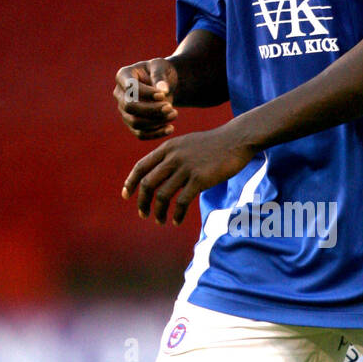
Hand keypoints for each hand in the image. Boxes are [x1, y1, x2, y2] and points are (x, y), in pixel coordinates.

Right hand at [113, 59, 179, 138]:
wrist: (163, 85)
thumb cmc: (160, 72)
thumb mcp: (161, 67)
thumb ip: (160, 75)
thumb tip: (163, 90)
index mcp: (123, 75)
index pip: (130, 87)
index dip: (147, 93)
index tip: (163, 94)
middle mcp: (119, 94)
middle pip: (130, 107)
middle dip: (151, 110)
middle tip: (170, 107)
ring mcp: (124, 110)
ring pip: (135, 123)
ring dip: (156, 122)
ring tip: (174, 114)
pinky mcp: (131, 124)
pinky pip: (140, 134)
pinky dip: (156, 133)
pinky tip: (170, 128)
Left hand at [122, 125, 254, 224]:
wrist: (236, 139)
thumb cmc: (214, 143)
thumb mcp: (186, 143)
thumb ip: (172, 155)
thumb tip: (161, 172)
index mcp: (168, 148)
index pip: (141, 166)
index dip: (131, 182)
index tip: (126, 195)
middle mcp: (173, 157)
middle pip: (148, 183)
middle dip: (142, 202)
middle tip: (142, 214)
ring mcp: (186, 168)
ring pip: (163, 195)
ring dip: (158, 212)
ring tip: (160, 221)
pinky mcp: (199, 179)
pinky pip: (181, 202)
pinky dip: (176, 215)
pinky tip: (176, 221)